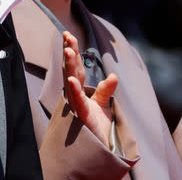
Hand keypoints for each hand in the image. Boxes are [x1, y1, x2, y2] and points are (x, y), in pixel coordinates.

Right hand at [62, 31, 117, 147]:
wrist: (101, 146)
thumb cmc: (98, 126)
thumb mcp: (104, 104)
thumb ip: (106, 89)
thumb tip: (114, 76)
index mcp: (81, 89)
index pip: (75, 66)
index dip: (72, 51)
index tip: (68, 35)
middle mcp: (76, 94)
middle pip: (71, 69)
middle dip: (69, 52)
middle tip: (66, 35)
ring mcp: (77, 104)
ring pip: (72, 81)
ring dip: (70, 66)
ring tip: (68, 50)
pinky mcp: (83, 115)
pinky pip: (78, 101)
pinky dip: (74, 90)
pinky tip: (71, 80)